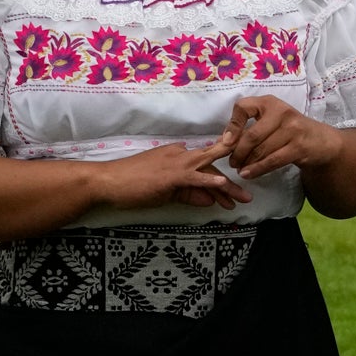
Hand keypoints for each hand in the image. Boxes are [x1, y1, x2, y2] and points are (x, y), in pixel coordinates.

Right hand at [83, 136, 249, 213]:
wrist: (108, 182)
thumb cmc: (130, 185)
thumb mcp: (164, 191)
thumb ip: (188, 194)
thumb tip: (209, 200)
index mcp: (176, 155)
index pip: (203, 168)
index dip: (218, 183)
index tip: (229, 197)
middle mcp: (179, 155)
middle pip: (212, 167)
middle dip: (231, 184)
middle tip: (247, 197)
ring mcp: (175, 164)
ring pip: (208, 172)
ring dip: (228, 187)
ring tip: (244, 199)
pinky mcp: (170, 175)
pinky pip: (195, 178)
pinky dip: (210, 182)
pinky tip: (223, 186)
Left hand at [221, 94, 340, 180]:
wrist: (321, 141)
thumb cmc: (289, 130)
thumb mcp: (271, 120)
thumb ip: (250, 126)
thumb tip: (223, 142)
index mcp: (269, 103)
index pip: (244, 107)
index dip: (232, 125)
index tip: (225, 142)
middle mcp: (281, 112)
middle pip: (252, 135)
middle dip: (238, 152)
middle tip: (232, 162)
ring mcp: (292, 129)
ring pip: (261, 150)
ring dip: (247, 163)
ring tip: (240, 169)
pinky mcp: (299, 147)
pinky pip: (273, 160)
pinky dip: (258, 169)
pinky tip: (249, 174)